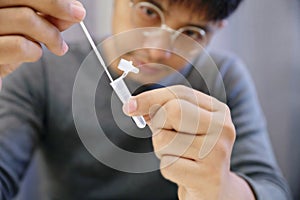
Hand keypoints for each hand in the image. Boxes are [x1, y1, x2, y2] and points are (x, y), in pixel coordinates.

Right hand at [0, 0, 85, 75]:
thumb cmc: (3, 48)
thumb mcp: (25, 30)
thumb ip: (46, 19)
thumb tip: (74, 11)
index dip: (53, 0)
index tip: (76, 10)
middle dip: (57, 8)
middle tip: (77, 17)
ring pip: (26, 18)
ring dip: (51, 36)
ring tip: (57, 47)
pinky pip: (19, 45)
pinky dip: (34, 52)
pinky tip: (33, 54)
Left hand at [123, 85, 254, 199]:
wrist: (214, 189)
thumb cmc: (193, 152)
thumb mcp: (182, 126)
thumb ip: (162, 111)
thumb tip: (133, 105)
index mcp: (218, 110)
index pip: (179, 93)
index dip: (150, 98)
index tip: (129, 106)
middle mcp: (222, 128)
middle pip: (173, 110)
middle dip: (159, 124)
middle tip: (166, 136)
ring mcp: (217, 152)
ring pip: (164, 139)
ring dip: (162, 150)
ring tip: (179, 157)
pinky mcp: (208, 176)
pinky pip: (167, 164)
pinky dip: (167, 168)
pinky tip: (182, 172)